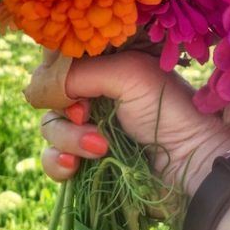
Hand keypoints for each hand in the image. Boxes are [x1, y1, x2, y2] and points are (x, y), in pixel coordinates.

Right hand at [39, 50, 229, 195]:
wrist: (190, 161)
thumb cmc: (167, 109)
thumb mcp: (129, 74)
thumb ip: (82, 72)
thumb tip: (39, 86)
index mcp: (107, 65)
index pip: (63, 62)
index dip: (57, 74)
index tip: (70, 86)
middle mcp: (96, 94)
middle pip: (52, 97)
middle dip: (65, 110)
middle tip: (86, 116)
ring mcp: (90, 129)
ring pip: (51, 129)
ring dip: (67, 139)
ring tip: (99, 147)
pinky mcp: (87, 162)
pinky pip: (53, 160)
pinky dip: (59, 163)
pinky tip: (76, 166)